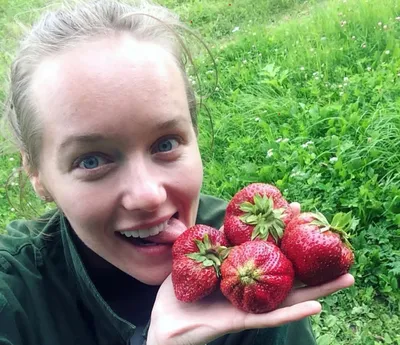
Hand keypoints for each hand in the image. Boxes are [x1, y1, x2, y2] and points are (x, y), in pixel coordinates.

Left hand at [147, 201, 353, 344]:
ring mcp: (250, 306)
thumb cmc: (178, 294)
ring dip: (318, 288)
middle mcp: (251, 288)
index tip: (295, 209)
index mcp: (240, 272)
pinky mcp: (242, 322)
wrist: (163, 324)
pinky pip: (271, 317)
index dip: (283, 231)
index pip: (268, 249)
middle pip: (287, 272)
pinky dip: (294, 313)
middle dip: (310, 257)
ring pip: (290, 296)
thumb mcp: (192, 261)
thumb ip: (206, 244)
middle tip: (332, 241)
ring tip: (346, 277)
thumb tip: (217, 223)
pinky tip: (317, 306)